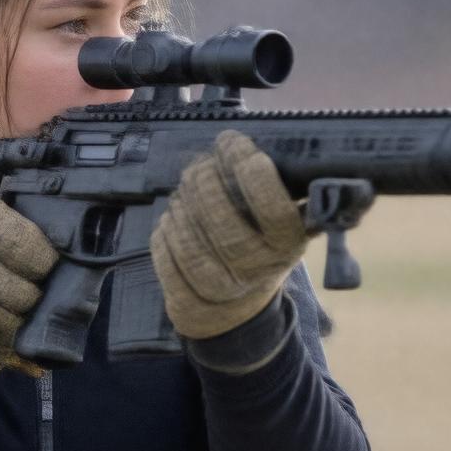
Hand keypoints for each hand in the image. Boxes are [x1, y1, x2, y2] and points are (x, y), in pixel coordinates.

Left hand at [149, 130, 307, 339]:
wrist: (239, 308)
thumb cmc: (259, 246)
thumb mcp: (281, 219)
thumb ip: (275, 186)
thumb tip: (252, 144)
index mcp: (287, 243)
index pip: (272, 205)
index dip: (248, 168)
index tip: (233, 142)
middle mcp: (257, 270)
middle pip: (222, 222)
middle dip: (204, 184)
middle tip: (199, 167)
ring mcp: (222, 290)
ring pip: (189, 241)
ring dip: (181, 207)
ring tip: (183, 193)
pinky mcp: (188, 300)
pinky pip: (165, 257)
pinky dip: (163, 232)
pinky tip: (171, 220)